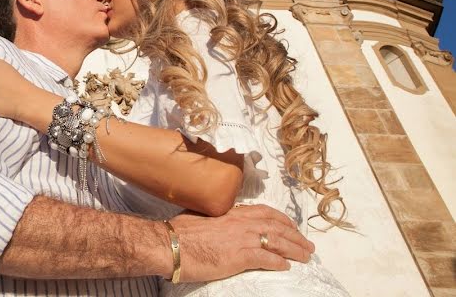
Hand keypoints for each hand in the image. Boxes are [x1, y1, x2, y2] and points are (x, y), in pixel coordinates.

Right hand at [168, 205, 314, 281]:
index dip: (282, 221)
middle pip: (278, 227)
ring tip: (306, 256)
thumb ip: (219, 218)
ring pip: (278, 242)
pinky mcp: (240, 256)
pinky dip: (279, 262)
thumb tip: (221, 223)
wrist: (171, 243)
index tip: (291, 227)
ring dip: (295, 249)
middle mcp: (242, 222)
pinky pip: (267, 259)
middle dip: (296, 236)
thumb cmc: (180, 230)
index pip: (266, 213)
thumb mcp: (203, 216)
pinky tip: (286, 267)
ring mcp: (243, 238)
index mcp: (233, 212)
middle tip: (308, 245)